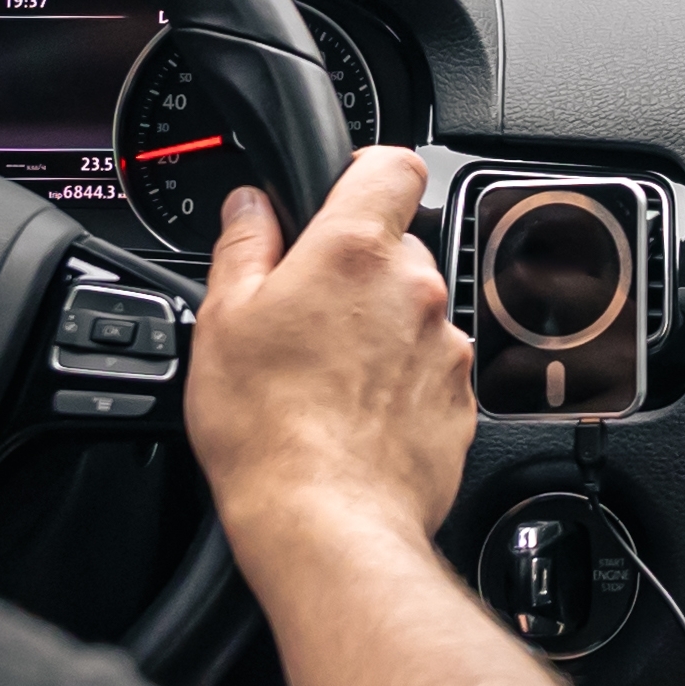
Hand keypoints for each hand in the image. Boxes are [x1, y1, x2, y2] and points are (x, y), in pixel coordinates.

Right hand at [186, 150, 477, 563]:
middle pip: (397, 246)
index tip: (339, 197)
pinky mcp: (461, 399)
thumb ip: (243, 246)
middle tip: (308, 315)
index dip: (365, 173)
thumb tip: (250, 206)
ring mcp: (446, 345)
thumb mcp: (223, 320)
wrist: (326, 521)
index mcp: (355, 251)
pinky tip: (357, 413)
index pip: (392, 164)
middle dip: (358, 269)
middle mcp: (415, 288)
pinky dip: (402, 381)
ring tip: (329, 376)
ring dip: (382, 328)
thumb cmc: (267, 428)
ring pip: (416, 311)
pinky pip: (432, 369)